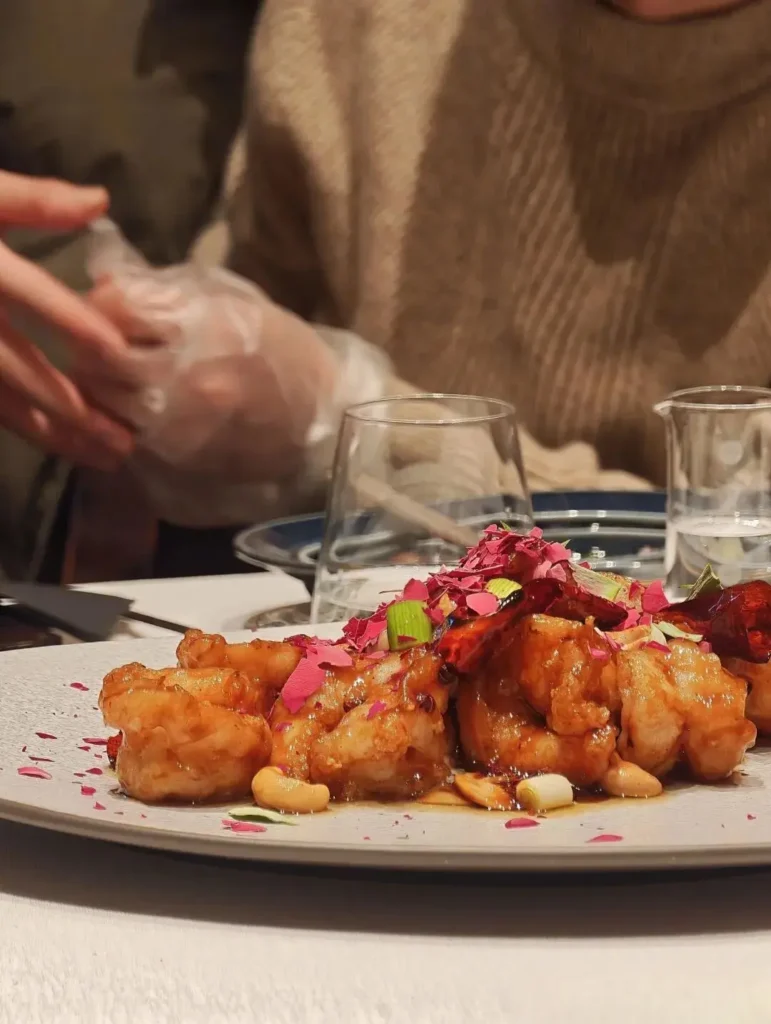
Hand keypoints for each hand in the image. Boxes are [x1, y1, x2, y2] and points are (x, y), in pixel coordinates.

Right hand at [0, 171, 132, 466]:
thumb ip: (33, 200)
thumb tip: (101, 200)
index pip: (30, 292)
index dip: (71, 320)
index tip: (115, 351)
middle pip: (18, 366)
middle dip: (69, 405)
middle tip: (122, 439)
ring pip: (3, 401)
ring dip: (53, 432)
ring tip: (103, 455)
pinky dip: (23, 427)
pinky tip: (59, 445)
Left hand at [77, 221, 391, 524]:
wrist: (324, 417)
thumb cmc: (280, 348)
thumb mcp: (231, 299)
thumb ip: (165, 290)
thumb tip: (104, 285)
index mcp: (204, 322)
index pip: (116, 306)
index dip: (104, 305)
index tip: (113, 309)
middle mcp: (185, 373)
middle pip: (99, 355)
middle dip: (92, 346)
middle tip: (106, 345)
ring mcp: (178, 420)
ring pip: (103, 399)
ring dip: (101, 385)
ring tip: (120, 378)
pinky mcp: (177, 454)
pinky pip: (123, 432)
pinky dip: (119, 420)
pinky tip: (136, 410)